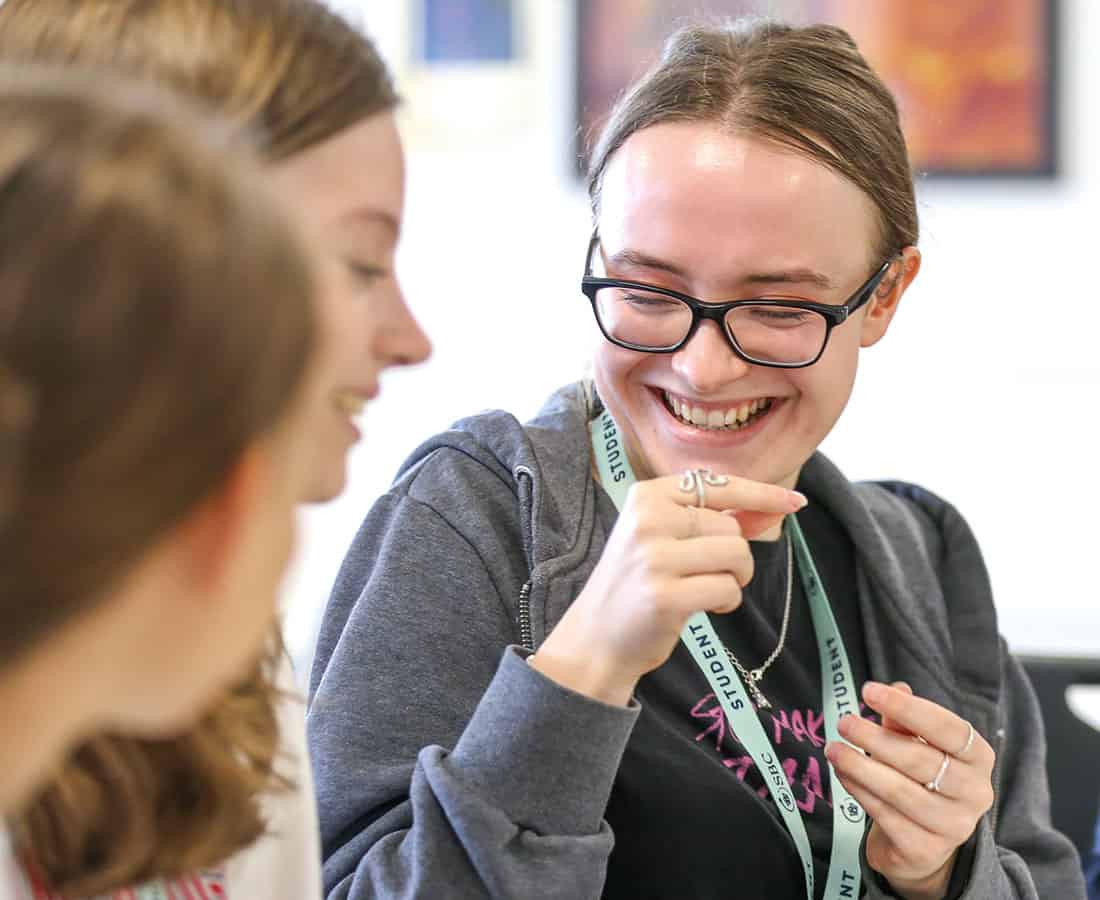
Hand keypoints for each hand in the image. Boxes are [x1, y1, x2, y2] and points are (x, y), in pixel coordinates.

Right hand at [530, 472, 805, 704]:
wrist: (596, 636)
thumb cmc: (639, 584)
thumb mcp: (666, 539)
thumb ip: (717, 519)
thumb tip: (778, 505)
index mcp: (647, 496)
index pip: (717, 484)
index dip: (761, 493)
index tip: (795, 501)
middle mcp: (648, 520)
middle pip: (730, 527)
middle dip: (736, 555)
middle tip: (709, 574)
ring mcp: (654, 558)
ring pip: (735, 555)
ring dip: (735, 579)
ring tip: (707, 590)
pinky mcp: (665, 596)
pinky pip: (728, 589)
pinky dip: (727, 602)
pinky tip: (703, 608)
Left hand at [825, 681, 994, 899]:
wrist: (922, 842)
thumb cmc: (920, 779)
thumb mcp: (918, 744)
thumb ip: (906, 721)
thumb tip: (896, 687)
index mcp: (978, 757)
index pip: (948, 728)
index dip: (907, 708)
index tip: (869, 691)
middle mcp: (975, 793)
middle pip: (921, 761)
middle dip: (876, 739)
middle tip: (844, 722)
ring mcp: (953, 826)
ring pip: (900, 791)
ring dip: (860, 766)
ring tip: (833, 749)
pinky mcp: (925, 850)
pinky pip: (885, 816)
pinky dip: (859, 791)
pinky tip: (842, 774)